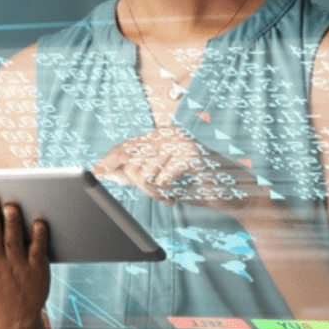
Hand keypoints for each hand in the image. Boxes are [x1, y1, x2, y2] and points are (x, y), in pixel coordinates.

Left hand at [92, 126, 265, 209]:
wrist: (233, 193)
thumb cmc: (196, 186)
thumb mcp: (161, 178)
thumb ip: (136, 172)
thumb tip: (104, 170)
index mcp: (161, 135)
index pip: (127, 146)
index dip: (110, 160)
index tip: (95, 171)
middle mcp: (169, 133)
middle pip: (132, 164)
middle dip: (141, 187)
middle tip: (160, 194)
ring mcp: (180, 141)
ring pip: (145, 174)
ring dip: (155, 193)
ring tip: (171, 194)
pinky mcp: (190, 154)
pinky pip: (161, 180)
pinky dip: (167, 193)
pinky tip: (178, 194)